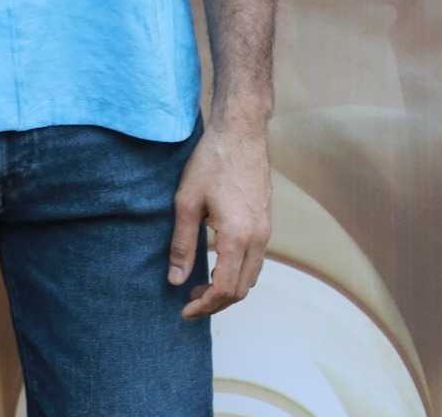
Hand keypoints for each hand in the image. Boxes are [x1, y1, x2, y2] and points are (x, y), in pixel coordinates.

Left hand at [167, 121, 270, 318]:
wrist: (241, 132)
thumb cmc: (211, 161)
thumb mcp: (187, 201)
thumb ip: (182, 244)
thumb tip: (175, 280)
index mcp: (238, 237)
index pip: (225, 289)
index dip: (204, 305)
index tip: (184, 309)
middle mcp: (258, 238)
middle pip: (242, 289)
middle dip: (216, 302)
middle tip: (189, 299)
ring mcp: (266, 230)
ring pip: (252, 276)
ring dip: (229, 288)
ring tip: (201, 284)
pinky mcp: (267, 221)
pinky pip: (256, 259)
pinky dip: (238, 271)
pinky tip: (217, 262)